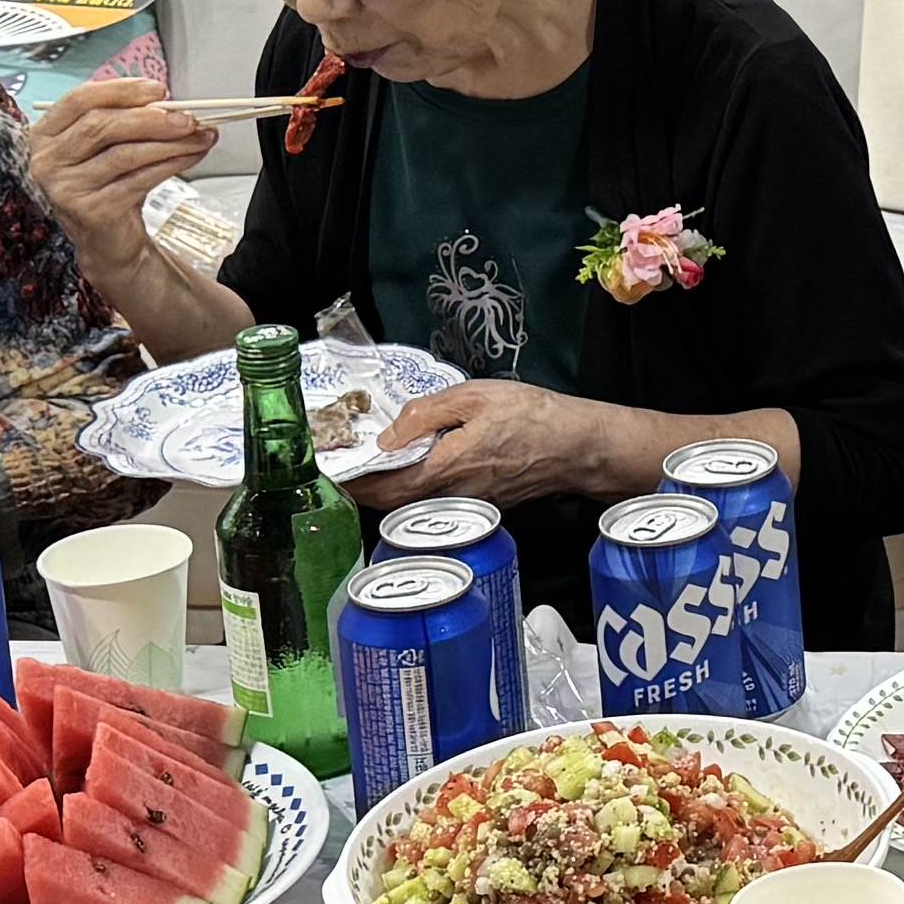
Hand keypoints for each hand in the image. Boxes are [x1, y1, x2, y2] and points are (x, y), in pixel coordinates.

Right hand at [24, 73, 217, 289]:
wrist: (107, 241)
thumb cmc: (107, 185)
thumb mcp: (108, 147)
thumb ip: (127, 120)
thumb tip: (171, 104)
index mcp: (45, 135)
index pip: (79, 100)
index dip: (120, 90)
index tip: (158, 90)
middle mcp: (47, 161)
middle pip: (100, 125)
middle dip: (151, 118)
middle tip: (186, 117)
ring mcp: (66, 188)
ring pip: (124, 154)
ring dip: (168, 143)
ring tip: (198, 137)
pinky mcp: (91, 211)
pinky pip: (138, 179)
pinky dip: (170, 165)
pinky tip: (189, 157)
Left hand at [356, 376, 642, 512]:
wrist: (578, 447)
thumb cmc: (531, 417)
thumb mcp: (473, 398)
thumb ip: (424, 415)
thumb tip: (386, 436)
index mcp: (443, 470)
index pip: (381, 488)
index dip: (349, 484)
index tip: (326, 473)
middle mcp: (450, 498)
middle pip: (390, 503)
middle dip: (361, 488)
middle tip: (340, 467)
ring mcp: (466, 506)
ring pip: (411, 505)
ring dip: (385, 490)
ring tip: (366, 466)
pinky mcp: (480, 505)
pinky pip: (434, 502)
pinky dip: (412, 489)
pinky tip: (410, 467)